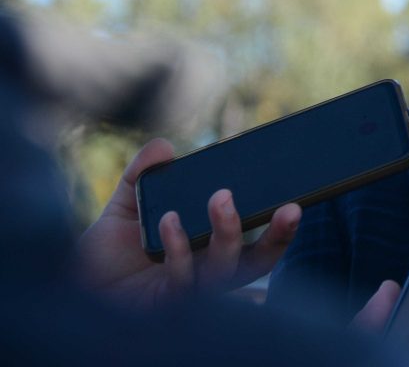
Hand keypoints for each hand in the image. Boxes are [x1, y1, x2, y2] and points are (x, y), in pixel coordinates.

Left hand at [76, 138, 301, 306]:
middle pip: (258, 262)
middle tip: (290, 208)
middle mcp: (208, 273)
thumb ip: (145, 174)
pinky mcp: (166, 304)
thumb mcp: (128, 207)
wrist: (71, 291)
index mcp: (210, 250)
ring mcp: (190, 290)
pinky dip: (179, 247)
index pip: (258, 241)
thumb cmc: (105, 256)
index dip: (281, 227)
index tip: (296, 199)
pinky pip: (183, 277)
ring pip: (225, 269)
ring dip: (228, 232)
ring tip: (220, 197)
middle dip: (279, 237)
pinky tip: (168, 221)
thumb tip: (164, 146)